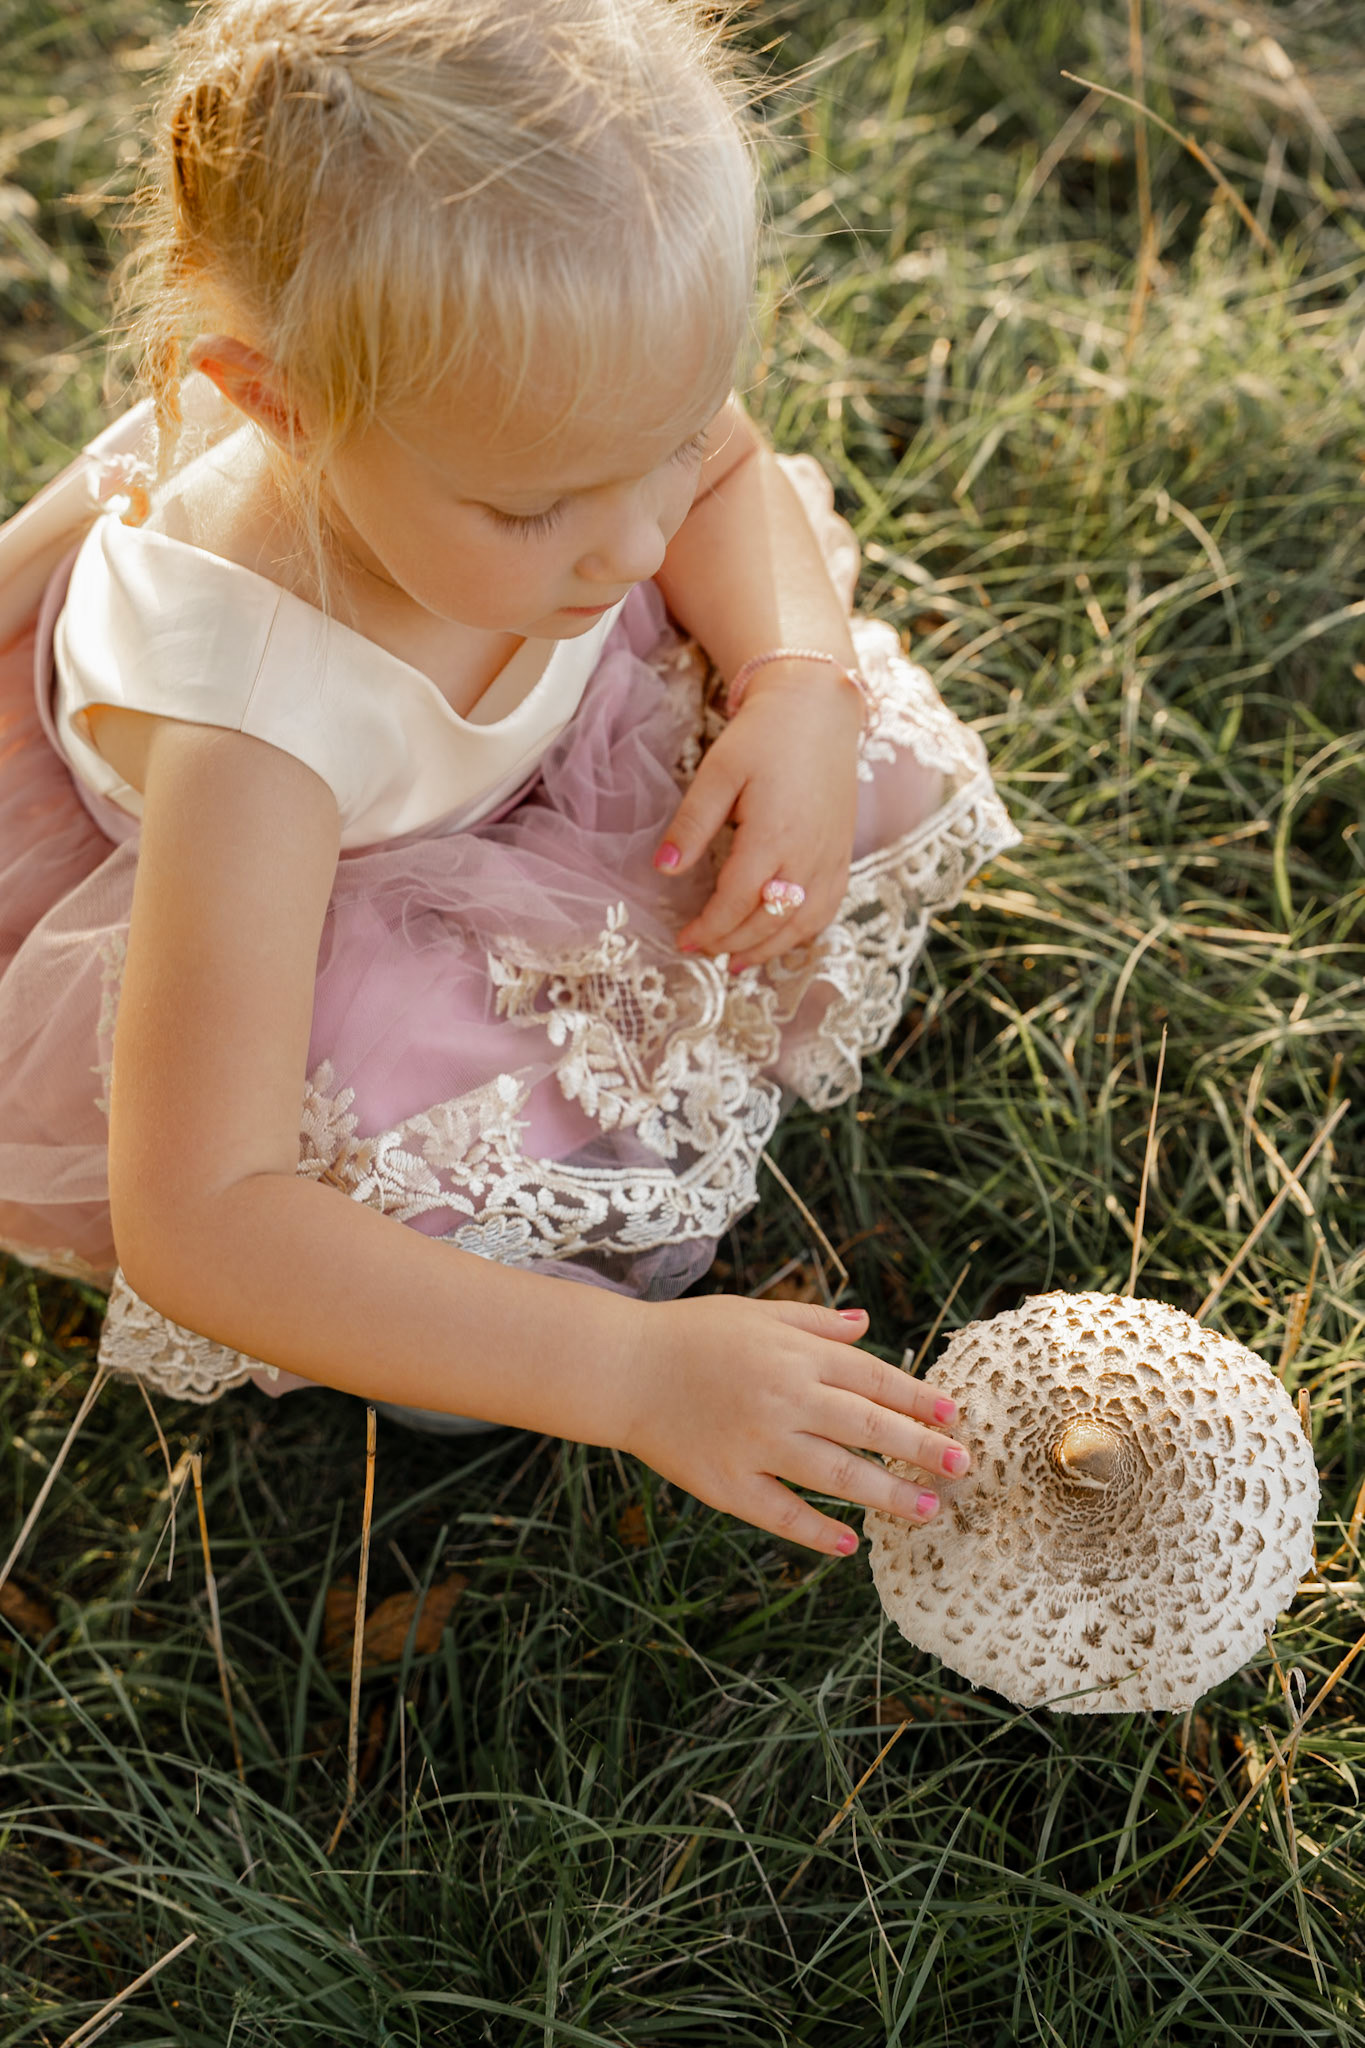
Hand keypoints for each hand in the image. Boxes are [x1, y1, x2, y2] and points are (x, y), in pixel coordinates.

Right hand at [617, 1296, 970, 1555]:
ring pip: (836, 1475)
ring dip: (886, 1495)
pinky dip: (816, 1532)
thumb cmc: (692, 1334)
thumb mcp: (757, 1312)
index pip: (873, 1377)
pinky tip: (848, 1545)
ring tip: (927, 1509)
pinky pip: (780, 1513)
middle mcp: (784, 1397)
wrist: (622, 1367)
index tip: (952, 1416)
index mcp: (795, 1353)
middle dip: (920, 1448)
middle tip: (961, 1466)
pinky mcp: (726, 1483)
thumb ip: (814, 1321)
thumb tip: (866, 1324)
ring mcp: (756, 1444)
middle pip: (868, 1427)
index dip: (917, 1398)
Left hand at [654, 662, 863, 969]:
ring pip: (801, 924)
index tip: (683, 939)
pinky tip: (779, 939)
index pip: (737, 901)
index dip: (708, 927)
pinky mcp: (842, 855)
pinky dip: (802, 933)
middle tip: (701, 950)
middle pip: (768, 920)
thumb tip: (663, 869)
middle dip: (731, 942)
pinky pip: (826, 909)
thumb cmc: (763, 737)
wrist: (818, 710)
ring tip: (735, 961)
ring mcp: (831, 858)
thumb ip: (691, 825)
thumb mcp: (718, 773)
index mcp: (774, 834)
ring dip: (767, 948)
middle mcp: (808, 854)